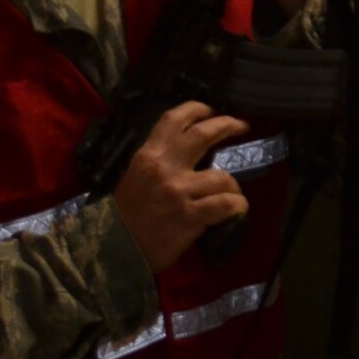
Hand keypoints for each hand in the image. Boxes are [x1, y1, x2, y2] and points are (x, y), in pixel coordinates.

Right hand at [113, 101, 250, 272]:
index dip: (196, 109)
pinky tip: (237, 209)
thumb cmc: (126, 214)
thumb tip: (188, 151)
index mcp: (148, 156)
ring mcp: (179, 192)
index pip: (173, 120)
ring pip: (223, 177)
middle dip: (227, 125)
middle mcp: (165, 168)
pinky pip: (225, 204)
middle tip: (240, 125)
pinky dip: (237, 206)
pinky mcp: (190, 216)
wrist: (118, 249)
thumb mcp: (135, 176)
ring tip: (232, 194)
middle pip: (203, 135)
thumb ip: (159, 161)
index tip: (211, 110)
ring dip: (233, 186)